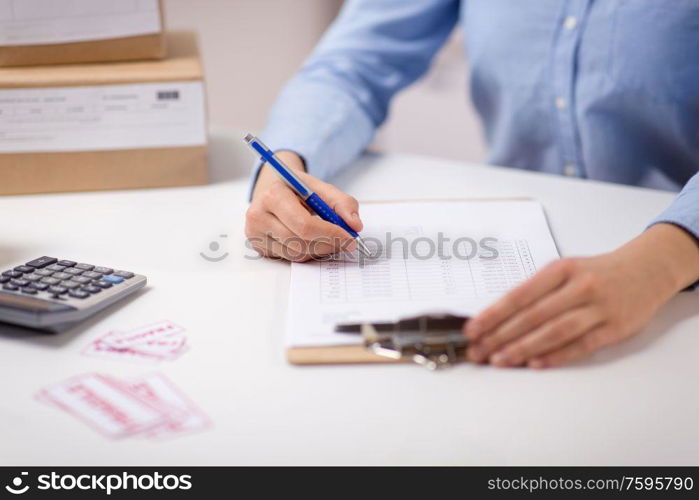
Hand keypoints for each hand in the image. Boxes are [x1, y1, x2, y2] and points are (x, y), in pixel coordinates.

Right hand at [246, 151, 362, 261]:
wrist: (273, 189)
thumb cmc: (297, 189)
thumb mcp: (321, 188)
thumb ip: (342, 203)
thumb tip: (355, 226)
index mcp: (273, 195)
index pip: (304, 225)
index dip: (330, 234)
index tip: (350, 237)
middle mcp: (258, 216)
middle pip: (300, 242)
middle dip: (328, 244)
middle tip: (346, 241)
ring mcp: (255, 234)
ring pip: (296, 254)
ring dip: (319, 250)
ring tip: (329, 238)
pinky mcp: (258, 247)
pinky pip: (289, 259)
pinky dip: (307, 253)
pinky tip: (312, 241)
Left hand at [464, 223, 698, 367]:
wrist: (646, 270)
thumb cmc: (596, 273)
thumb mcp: (565, 270)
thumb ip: (536, 291)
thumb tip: (498, 318)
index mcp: (561, 269)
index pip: (520, 294)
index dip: (494, 314)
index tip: (473, 329)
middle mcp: (579, 286)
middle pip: (533, 316)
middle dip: (501, 336)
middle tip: (479, 351)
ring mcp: (599, 308)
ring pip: (555, 331)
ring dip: (524, 348)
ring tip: (500, 360)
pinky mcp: (615, 328)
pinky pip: (581, 345)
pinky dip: (557, 356)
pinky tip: (535, 364)